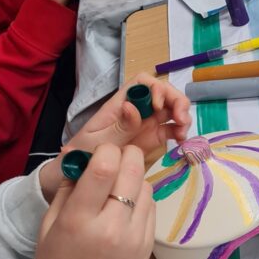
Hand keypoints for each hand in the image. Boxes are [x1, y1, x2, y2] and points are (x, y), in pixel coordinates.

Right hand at [21, 144, 154, 258]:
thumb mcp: (49, 227)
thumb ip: (67, 190)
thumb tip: (82, 159)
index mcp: (79, 221)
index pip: (103, 168)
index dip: (106, 150)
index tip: (100, 153)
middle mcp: (111, 227)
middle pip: (133, 169)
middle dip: (125, 155)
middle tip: (115, 159)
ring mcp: (135, 237)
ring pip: (146, 185)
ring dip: (134, 177)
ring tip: (118, 187)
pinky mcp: (148, 246)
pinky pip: (152, 207)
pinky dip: (141, 198)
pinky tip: (126, 207)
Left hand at [38, 74, 191, 202]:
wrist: (74, 175)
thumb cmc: (79, 154)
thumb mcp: (96, 141)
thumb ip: (118, 126)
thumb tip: (133, 107)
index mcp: (119, 105)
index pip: (143, 83)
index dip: (156, 89)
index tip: (159, 107)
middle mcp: (135, 110)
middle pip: (163, 94)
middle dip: (177, 102)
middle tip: (182, 121)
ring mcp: (145, 124)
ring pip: (170, 110)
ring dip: (181, 116)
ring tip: (183, 133)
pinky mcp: (152, 139)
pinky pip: (170, 130)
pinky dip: (179, 132)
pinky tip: (181, 141)